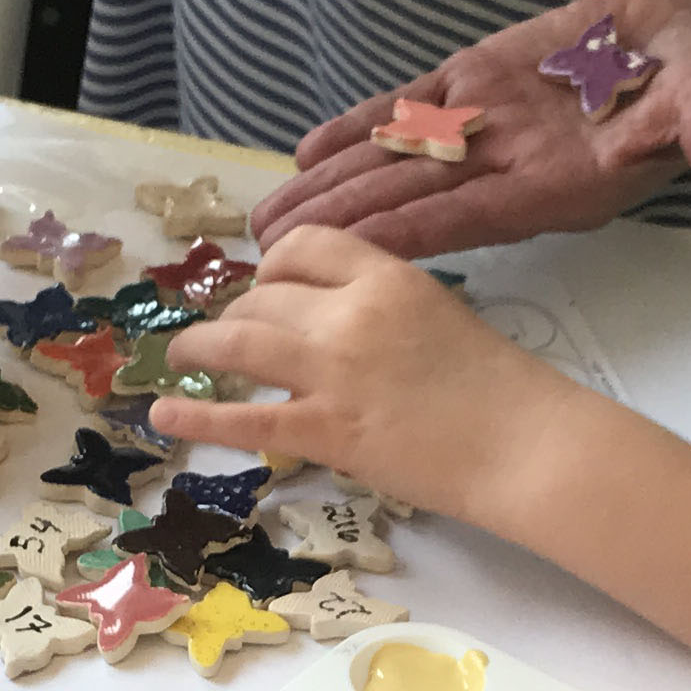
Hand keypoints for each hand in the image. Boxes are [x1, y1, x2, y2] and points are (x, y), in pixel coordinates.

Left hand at [146, 225, 559, 515]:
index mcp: (386, 275)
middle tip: (237, 336)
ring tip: (182, 355)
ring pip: (240, 341)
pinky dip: (197, 416)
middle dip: (242, 313)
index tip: (268, 286)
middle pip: (265, 295)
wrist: (525, 444)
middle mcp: (351, 313)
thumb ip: (381, 305)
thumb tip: (327, 317)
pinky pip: (245, 419)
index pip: (302, 246)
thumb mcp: (439, 314)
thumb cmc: (499, 386)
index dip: (273, 266)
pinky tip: (165, 415)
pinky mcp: (325, 430)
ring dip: (201, 346)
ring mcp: (333, 372)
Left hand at [249, 0, 690, 258]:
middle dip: (337, 225)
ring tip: (266, 220)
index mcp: (560, 186)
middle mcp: (514, 168)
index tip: (338, 257)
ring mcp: (491, 129)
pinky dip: (359, 126)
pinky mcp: (480, 86)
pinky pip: (408, 113)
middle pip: (410, 200)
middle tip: (262, 258)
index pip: (468, 218)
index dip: (403, 233)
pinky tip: (308, 149)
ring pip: (396, 163)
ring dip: (333, 187)